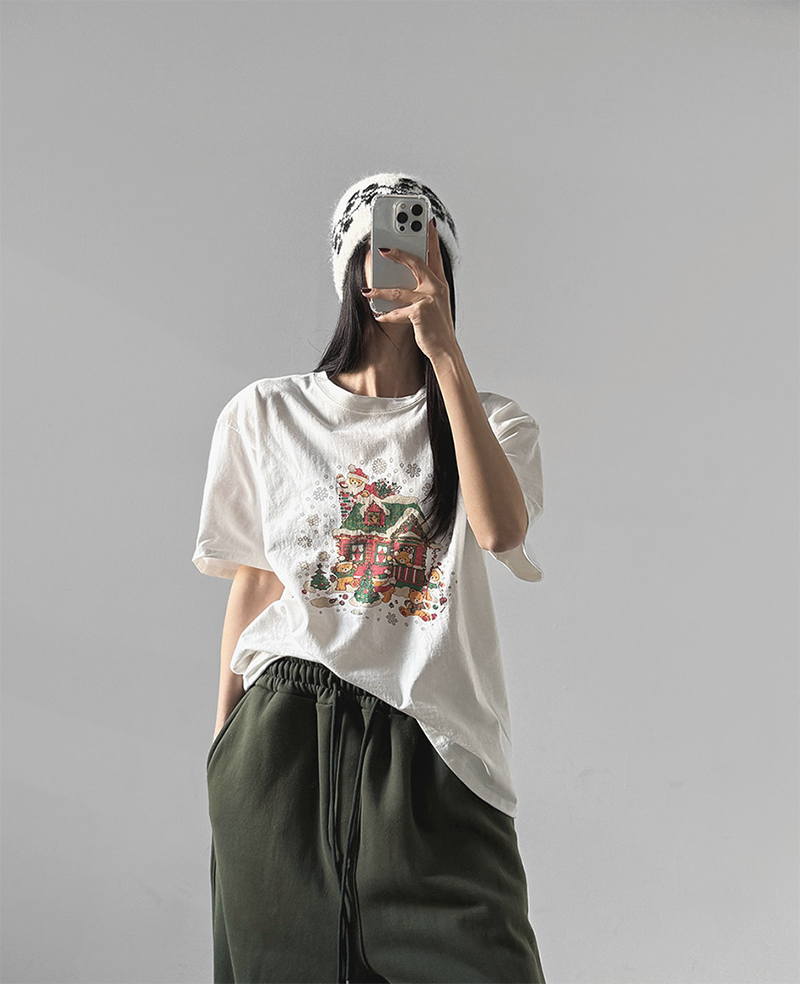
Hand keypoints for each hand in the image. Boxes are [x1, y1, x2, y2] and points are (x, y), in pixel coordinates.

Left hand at [361, 218, 456, 362]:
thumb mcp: (434, 305)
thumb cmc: (437, 328)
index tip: (427, 223)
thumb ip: (423, 290)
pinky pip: (397, 312)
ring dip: (380, 292)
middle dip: (398, 254)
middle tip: (383, 249)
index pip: (435, 256)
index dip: (431, 238)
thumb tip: (400, 281)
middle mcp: (436, 288)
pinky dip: (386, 315)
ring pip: (398, 291)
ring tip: (367, 292)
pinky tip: (378, 316)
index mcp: (440, 284)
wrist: (445, 349)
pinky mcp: (420, 313)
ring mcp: (429, 300)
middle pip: (415, 263)